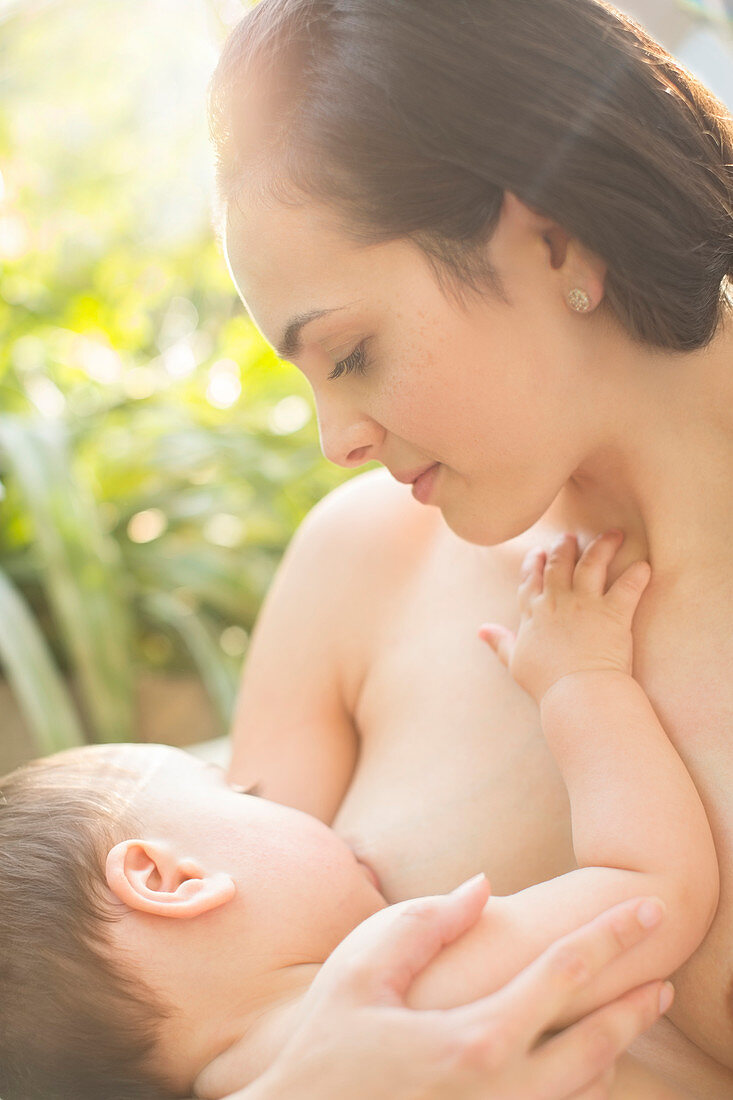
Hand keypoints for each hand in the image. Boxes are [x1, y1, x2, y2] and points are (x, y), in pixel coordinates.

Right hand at [232, 875, 671, 1099]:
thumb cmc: (323, 1053)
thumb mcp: (360, 973)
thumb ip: (424, 924)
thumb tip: (483, 887)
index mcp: (474, 1041)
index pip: (565, 973)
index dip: (612, 937)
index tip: (647, 910)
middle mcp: (502, 1095)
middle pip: (599, 1044)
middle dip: (637, 1005)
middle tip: (663, 976)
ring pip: (587, 1091)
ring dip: (617, 1049)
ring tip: (633, 1014)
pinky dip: (585, 1087)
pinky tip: (586, 1065)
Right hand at [480, 531, 650, 702]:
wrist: (575, 693)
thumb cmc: (545, 682)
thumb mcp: (514, 661)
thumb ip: (500, 642)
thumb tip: (482, 630)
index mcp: (533, 613)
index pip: (531, 579)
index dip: (534, 564)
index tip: (538, 553)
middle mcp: (557, 601)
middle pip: (560, 564)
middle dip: (564, 547)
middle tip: (570, 536)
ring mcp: (586, 604)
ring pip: (593, 564)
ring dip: (603, 546)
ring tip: (614, 535)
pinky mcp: (614, 613)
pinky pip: (629, 586)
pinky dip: (639, 574)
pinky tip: (645, 565)